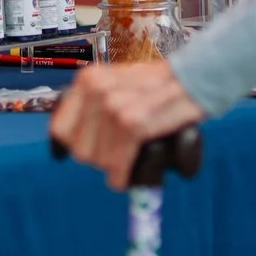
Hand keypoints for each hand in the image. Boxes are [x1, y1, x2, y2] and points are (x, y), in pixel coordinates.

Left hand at [49, 60, 204, 190]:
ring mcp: (113, 106)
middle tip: (116, 154)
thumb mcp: (116, 83)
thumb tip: (67, 146)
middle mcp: (96, 90)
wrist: (194, 76)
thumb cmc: (157, 84)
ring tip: (127, 159)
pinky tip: (126, 178)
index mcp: (88, 79)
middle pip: (80, 150)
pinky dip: (122, 176)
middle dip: (98, 158)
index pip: (61, 129)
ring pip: (100, 160)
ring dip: (114, 167)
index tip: (90, 150)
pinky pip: (118, 163)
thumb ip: (92, 106)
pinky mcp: (133, 123)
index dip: (72, 146)